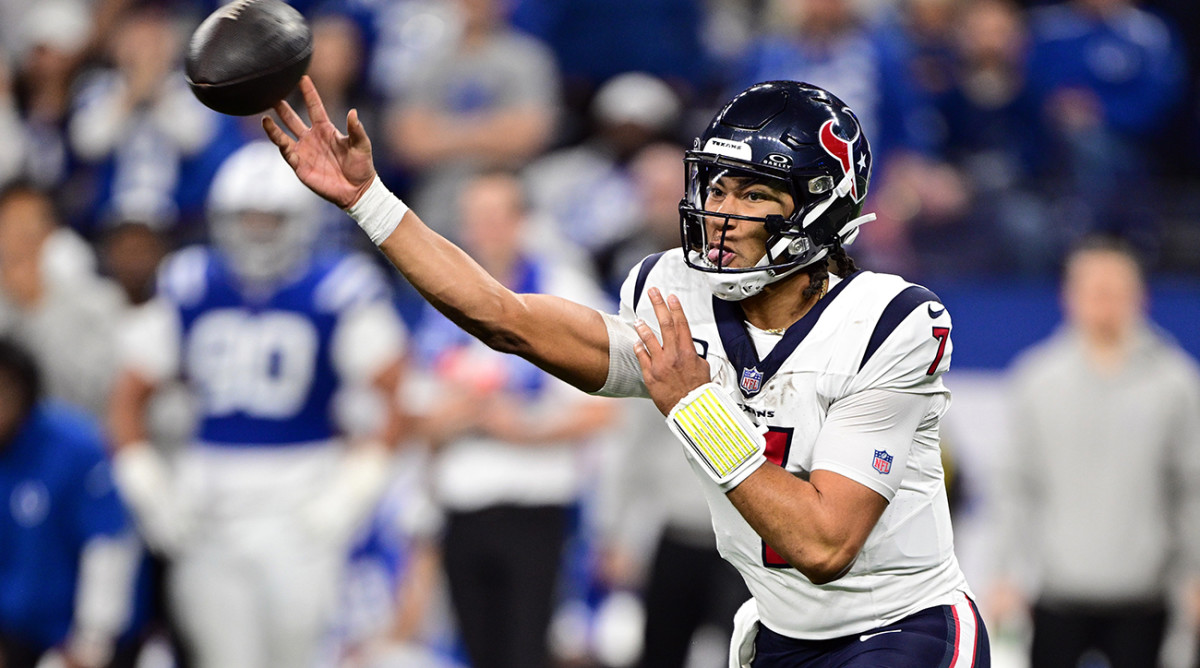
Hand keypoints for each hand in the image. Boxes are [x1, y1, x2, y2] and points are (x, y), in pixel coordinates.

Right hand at [262, 76, 376, 208]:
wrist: (358, 191)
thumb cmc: (361, 166)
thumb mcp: (362, 145)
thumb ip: (357, 129)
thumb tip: (353, 112)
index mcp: (325, 129)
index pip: (314, 107)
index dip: (308, 93)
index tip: (301, 77)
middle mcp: (312, 138)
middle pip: (292, 119)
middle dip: (282, 108)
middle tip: (270, 93)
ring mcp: (305, 152)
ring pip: (284, 137)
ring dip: (274, 129)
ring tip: (264, 118)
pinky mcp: (301, 167)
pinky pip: (289, 155)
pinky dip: (284, 148)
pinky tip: (280, 142)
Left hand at [633, 287, 709, 414]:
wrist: (690, 410)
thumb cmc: (698, 392)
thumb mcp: (703, 369)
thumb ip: (694, 356)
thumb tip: (690, 351)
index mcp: (688, 352)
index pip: (681, 324)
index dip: (675, 308)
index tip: (671, 297)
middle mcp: (673, 355)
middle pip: (664, 324)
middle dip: (658, 305)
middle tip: (653, 293)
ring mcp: (660, 364)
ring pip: (649, 339)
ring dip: (643, 327)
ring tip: (639, 320)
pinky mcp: (650, 375)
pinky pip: (641, 357)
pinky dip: (639, 348)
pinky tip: (637, 343)